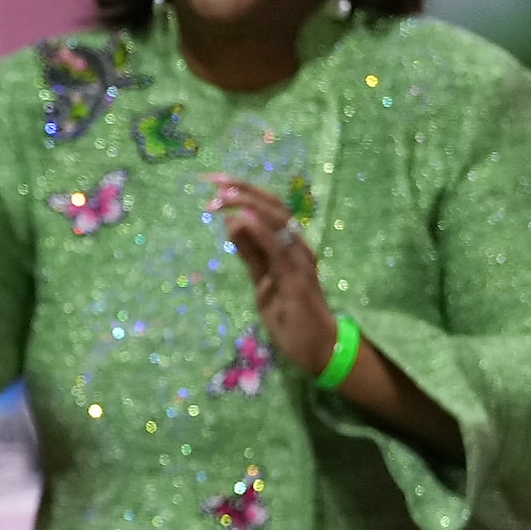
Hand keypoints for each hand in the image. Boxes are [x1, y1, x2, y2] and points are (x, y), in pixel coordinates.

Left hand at [206, 175, 338, 375]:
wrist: (318, 348)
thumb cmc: (291, 316)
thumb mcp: (261, 281)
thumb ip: (249, 254)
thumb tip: (231, 223)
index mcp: (291, 245)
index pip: (269, 208)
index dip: (244, 191)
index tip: (214, 181)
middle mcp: (299, 246)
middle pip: (274, 206)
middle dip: (243, 189)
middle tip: (212, 181)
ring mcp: (301, 260)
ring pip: (279, 220)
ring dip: (248, 204)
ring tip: (221, 197)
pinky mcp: (298, 278)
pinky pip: (279, 248)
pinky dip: (261, 230)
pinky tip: (241, 219)